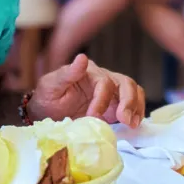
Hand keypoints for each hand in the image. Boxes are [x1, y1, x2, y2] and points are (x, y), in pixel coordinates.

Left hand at [27, 54, 144, 127]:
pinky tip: (133, 126)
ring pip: (133, 91)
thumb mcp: (50, 86)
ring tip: (132, 124)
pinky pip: (133, 105)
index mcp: (88, 72)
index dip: (102, 100)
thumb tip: (82, 57)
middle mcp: (103, 79)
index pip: (104, 82)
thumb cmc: (48, 97)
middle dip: (128, 101)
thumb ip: (67, 74)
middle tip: (124, 120)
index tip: (93, 116)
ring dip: (135, 107)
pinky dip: (136, 114)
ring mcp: (111, 92)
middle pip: (124, 83)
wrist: (48, 113)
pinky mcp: (115, 106)